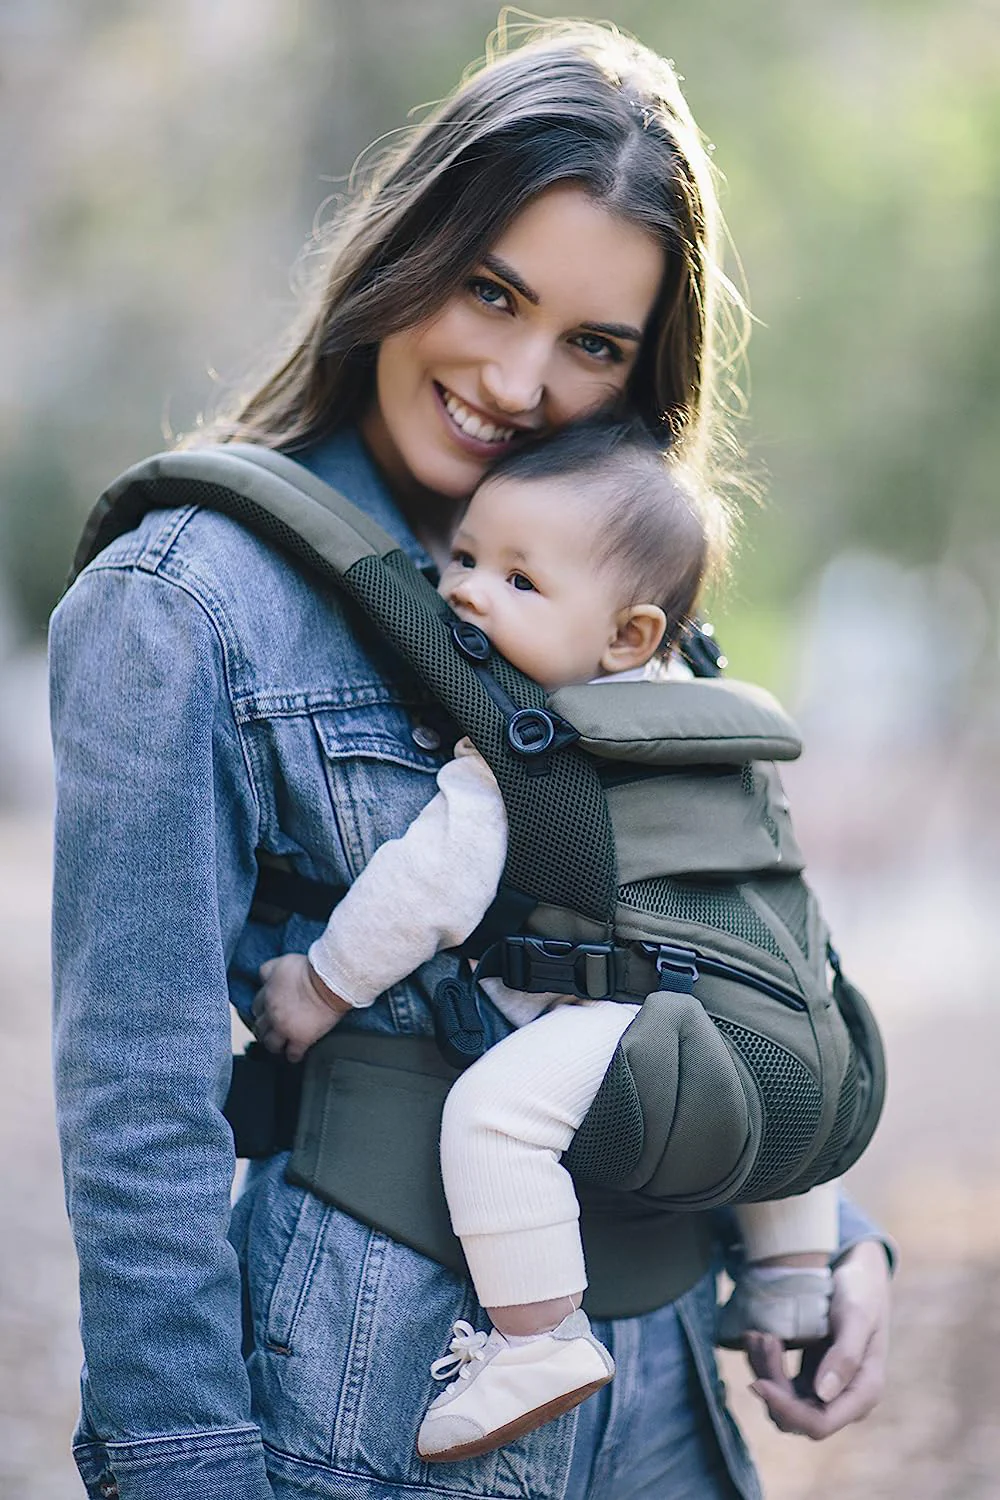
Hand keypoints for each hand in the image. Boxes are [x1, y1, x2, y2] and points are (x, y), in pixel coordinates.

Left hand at [252, 954, 352, 1063]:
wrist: (329, 983)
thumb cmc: (310, 970)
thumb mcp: (283, 962)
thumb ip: (268, 970)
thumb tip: (263, 977)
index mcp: (267, 996)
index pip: (256, 1007)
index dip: (262, 1010)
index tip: (266, 1013)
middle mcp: (273, 1014)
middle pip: (260, 1028)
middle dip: (264, 1029)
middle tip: (270, 1030)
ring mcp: (285, 1029)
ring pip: (271, 1044)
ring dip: (275, 1044)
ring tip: (280, 1045)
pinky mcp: (301, 1039)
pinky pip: (292, 1054)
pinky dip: (293, 1056)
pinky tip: (295, 1055)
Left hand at [744, 1238, 889, 1438]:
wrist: (858, 1273)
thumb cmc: (861, 1291)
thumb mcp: (856, 1316)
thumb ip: (845, 1355)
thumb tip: (824, 1394)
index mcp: (863, 1392)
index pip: (819, 1424)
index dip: (786, 1409)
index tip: (759, 1382)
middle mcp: (843, 1399)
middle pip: (794, 1416)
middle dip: (771, 1382)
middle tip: (764, 1337)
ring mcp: (825, 1390)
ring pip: (782, 1401)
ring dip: (763, 1371)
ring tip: (758, 1333)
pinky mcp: (810, 1376)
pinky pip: (781, 1384)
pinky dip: (764, 1363)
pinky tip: (756, 1335)